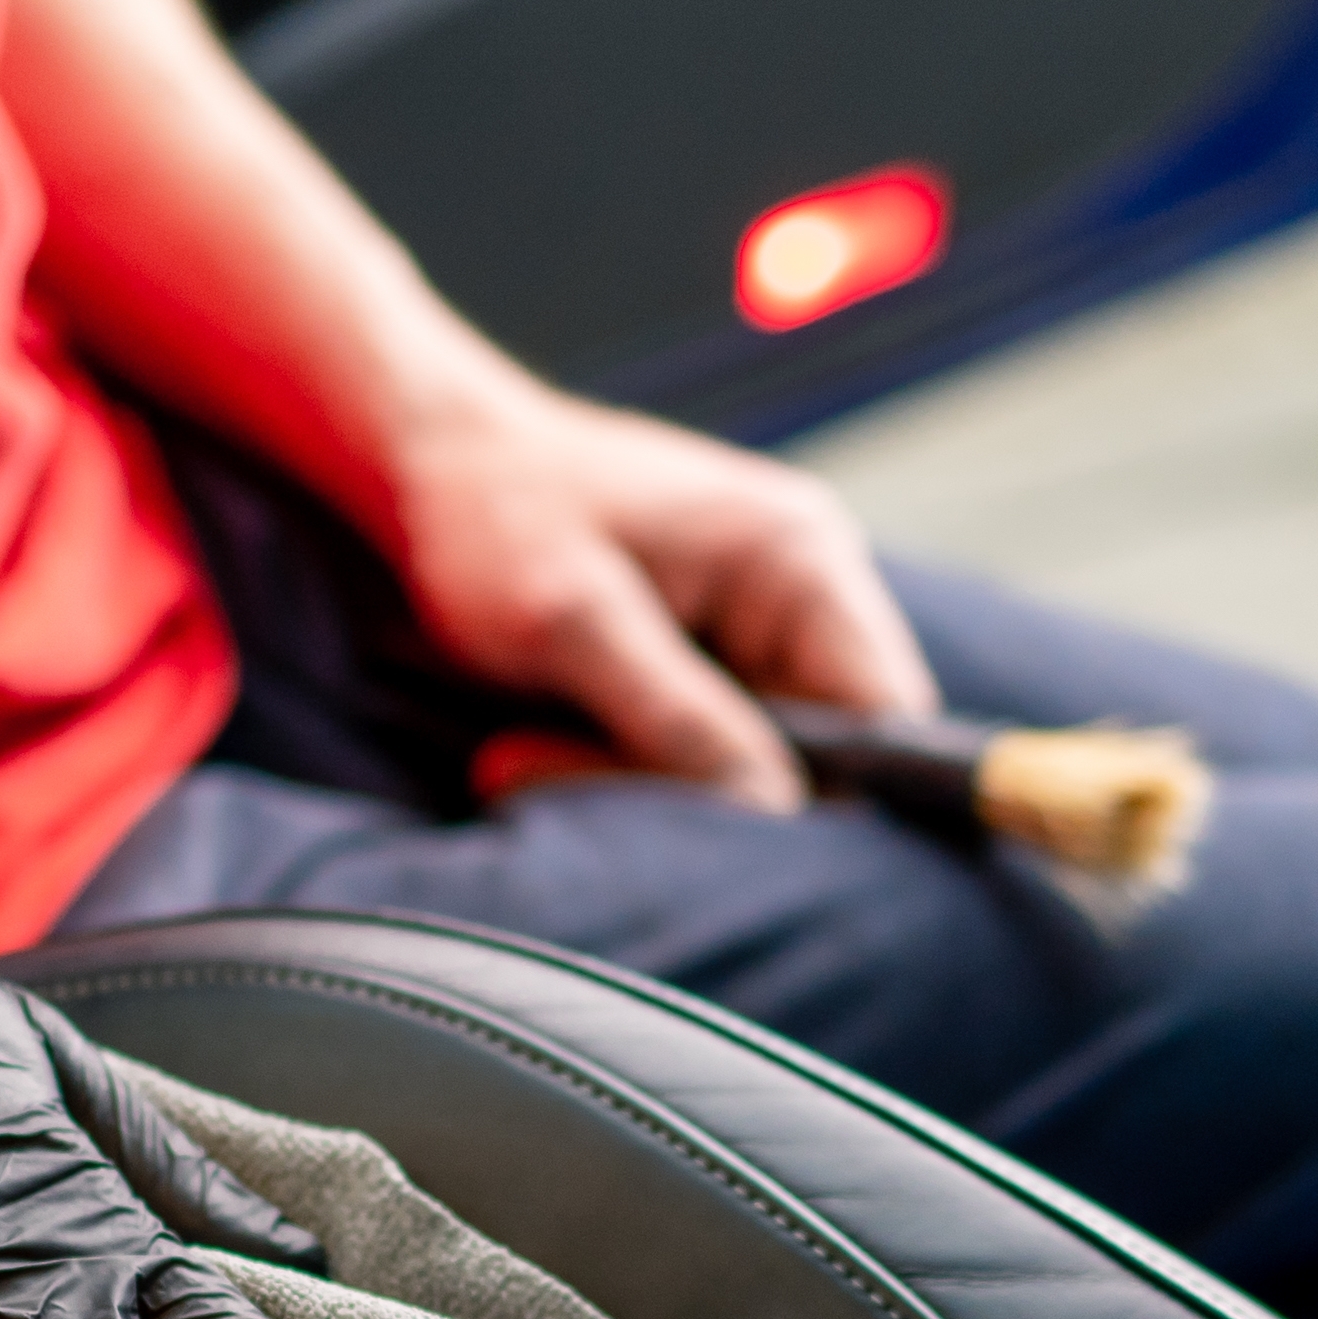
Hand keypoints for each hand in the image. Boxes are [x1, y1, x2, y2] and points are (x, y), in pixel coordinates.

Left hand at [374, 379, 940, 810]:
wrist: (432, 466)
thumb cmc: (495, 513)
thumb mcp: (571, 618)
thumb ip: (673, 715)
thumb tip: (773, 812)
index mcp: (800, 561)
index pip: (885, 714)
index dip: (837, 799)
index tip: (733, 852)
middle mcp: (801, 598)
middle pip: (816, 757)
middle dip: (704, 796)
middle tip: (565, 778)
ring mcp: (753, 636)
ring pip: (746, 769)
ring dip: (643, 785)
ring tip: (526, 754)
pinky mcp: (702, 670)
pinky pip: (695, 754)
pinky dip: (622, 769)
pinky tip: (542, 744)